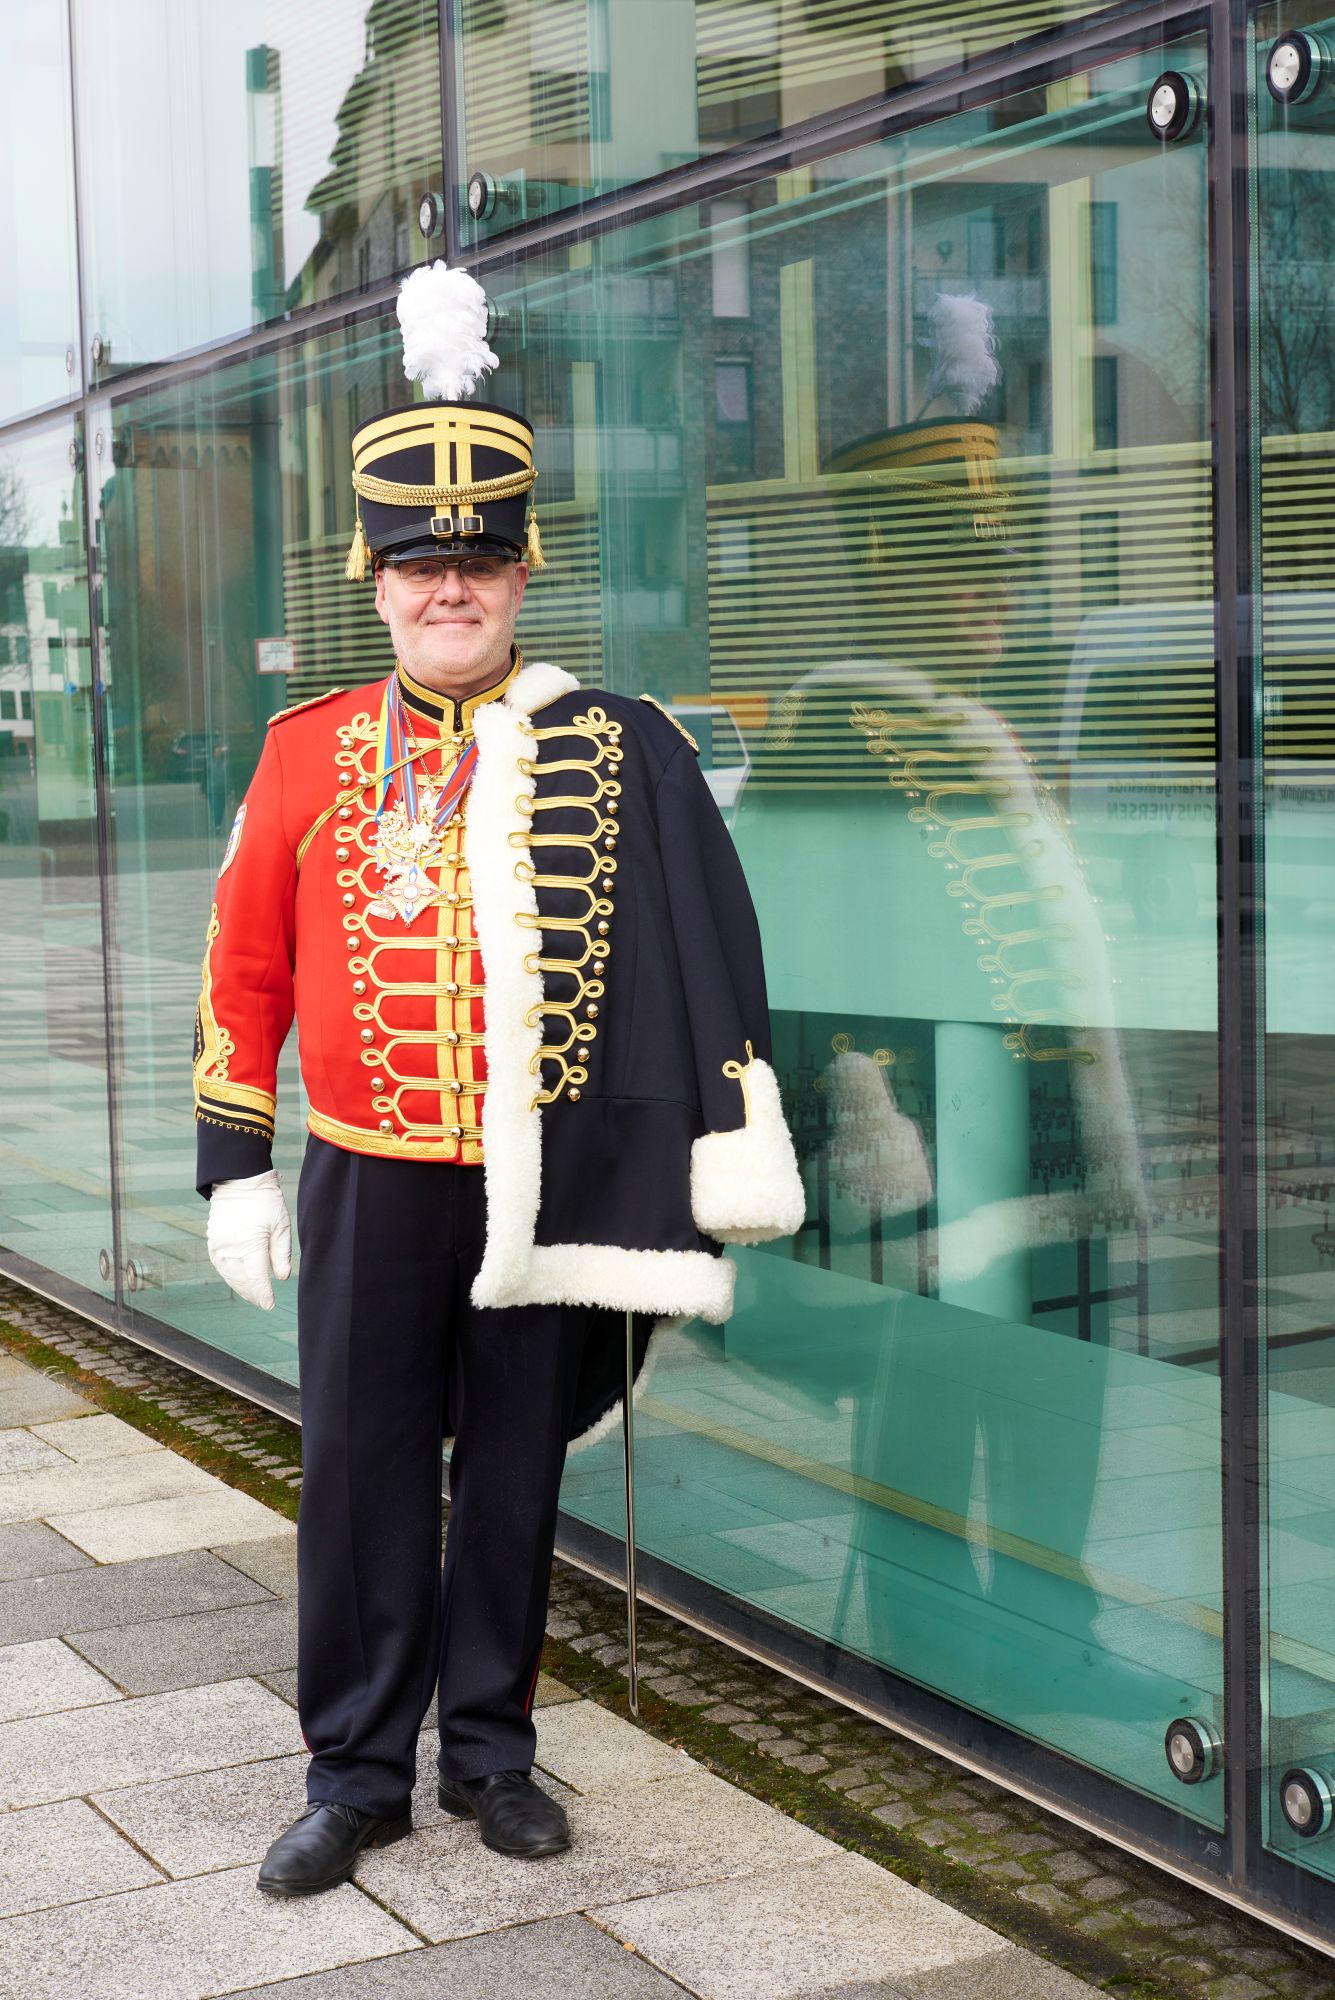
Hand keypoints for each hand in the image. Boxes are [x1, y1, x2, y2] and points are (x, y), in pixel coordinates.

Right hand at [207, 1169, 291, 1310]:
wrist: (239, 1181)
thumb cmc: (265, 1201)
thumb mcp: (281, 1225)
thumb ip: (281, 1254)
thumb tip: (281, 1278)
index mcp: (250, 1245)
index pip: (257, 1279)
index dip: (264, 1294)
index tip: (270, 1304)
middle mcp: (230, 1249)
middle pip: (242, 1281)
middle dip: (253, 1294)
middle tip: (263, 1303)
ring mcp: (218, 1246)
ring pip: (229, 1276)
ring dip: (240, 1288)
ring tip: (253, 1296)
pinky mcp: (213, 1242)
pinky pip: (221, 1266)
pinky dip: (230, 1276)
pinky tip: (239, 1281)